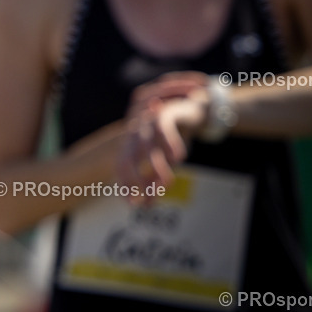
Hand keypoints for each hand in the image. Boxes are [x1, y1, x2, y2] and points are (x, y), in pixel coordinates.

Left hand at [119, 76, 210, 204]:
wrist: (191, 106)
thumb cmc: (173, 135)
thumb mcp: (163, 159)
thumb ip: (154, 178)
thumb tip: (147, 205)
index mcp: (131, 144)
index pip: (120, 166)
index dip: (123, 185)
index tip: (132, 205)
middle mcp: (134, 134)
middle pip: (127, 158)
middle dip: (134, 180)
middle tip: (146, 198)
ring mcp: (147, 121)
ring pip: (145, 145)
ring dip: (155, 167)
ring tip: (166, 184)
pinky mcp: (163, 111)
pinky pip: (162, 127)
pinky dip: (169, 143)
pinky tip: (178, 158)